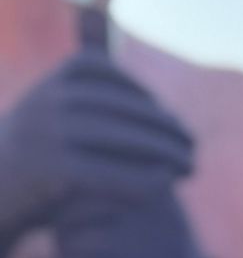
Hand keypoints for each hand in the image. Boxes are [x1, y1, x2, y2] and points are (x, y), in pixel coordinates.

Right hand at [0, 51, 193, 257]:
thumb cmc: (33, 158)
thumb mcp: (56, 116)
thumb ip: (91, 98)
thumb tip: (134, 70)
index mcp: (47, 82)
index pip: (108, 74)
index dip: (144, 94)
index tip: (168, 116)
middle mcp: (47, 100)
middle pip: (124, 108)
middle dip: (165, 126)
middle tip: (194, 144)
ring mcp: (47, 134)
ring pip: (122, 139)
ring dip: (165, 153)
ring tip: (190, 166)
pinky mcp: (51, 171)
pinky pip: (110, 173)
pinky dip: (143, 178)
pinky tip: (164, 187)